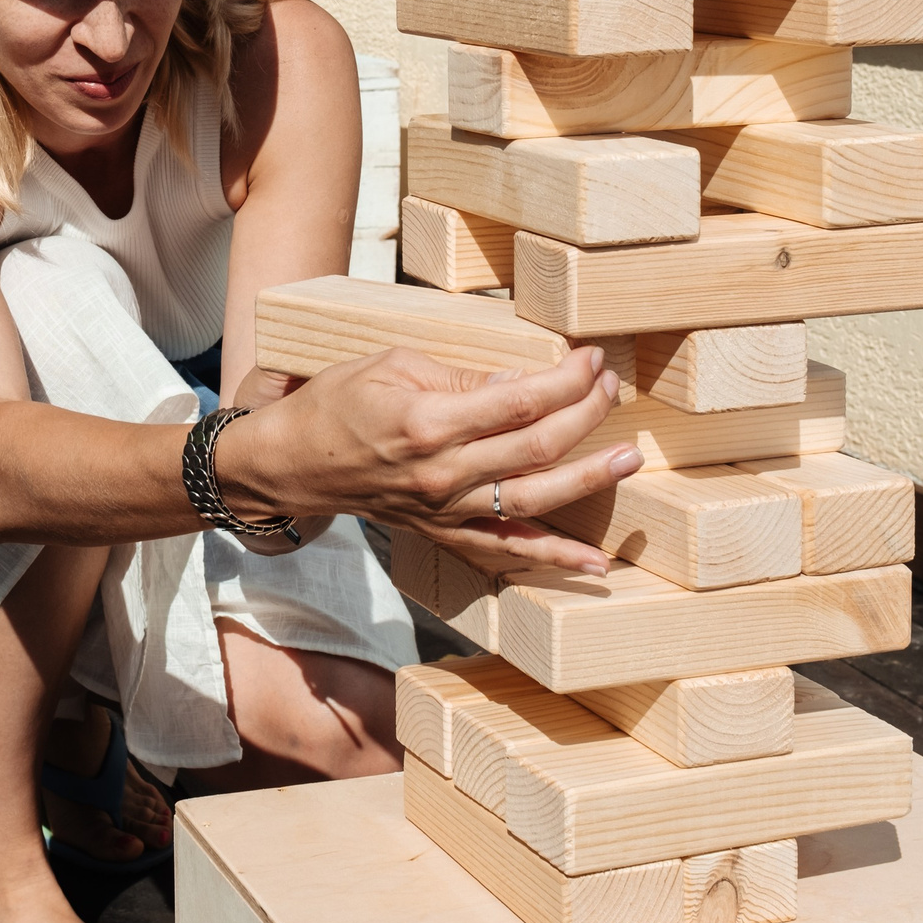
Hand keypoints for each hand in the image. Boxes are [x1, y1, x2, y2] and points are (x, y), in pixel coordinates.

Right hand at [217, 345, 640, 576]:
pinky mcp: (445, 533)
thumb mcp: (392, 365)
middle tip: (612, 387)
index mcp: (428, 422)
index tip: (592, 358)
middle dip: (586, 412)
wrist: (294, 464)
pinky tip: (595, 564)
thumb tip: (523, 382)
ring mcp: (446, 510)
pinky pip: (507, 552)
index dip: (566, 378)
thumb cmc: (337, 404)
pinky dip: (553, 560)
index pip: (519, 399)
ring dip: (588, 479)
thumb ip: (461, 378)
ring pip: (534, 500)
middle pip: (537, 446)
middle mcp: (443, 473)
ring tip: (628, 458)